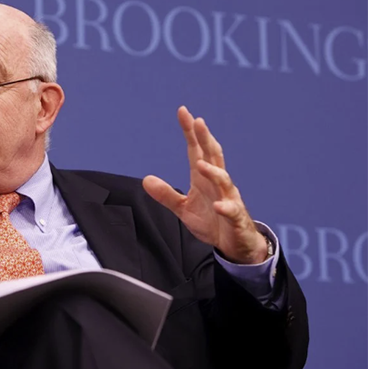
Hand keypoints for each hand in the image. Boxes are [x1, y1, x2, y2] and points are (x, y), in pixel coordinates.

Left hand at [142, 106, 266, 264]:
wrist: (234, 243)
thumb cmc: (211, 220)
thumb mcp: (183, 208)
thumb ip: (166, 194)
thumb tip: (146, 180)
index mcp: (203, 178)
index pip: (196, 150)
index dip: (190, 132)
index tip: (184, 112)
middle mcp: (218, 183)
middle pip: (213, 156)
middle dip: (206, 139)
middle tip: (198, 122)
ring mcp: (228, 198)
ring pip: (223, 180)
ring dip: (213, 172)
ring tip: (200, 164)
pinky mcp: (235, 217)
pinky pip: (231, 210)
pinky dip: (225, 207)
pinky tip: (218, 205)